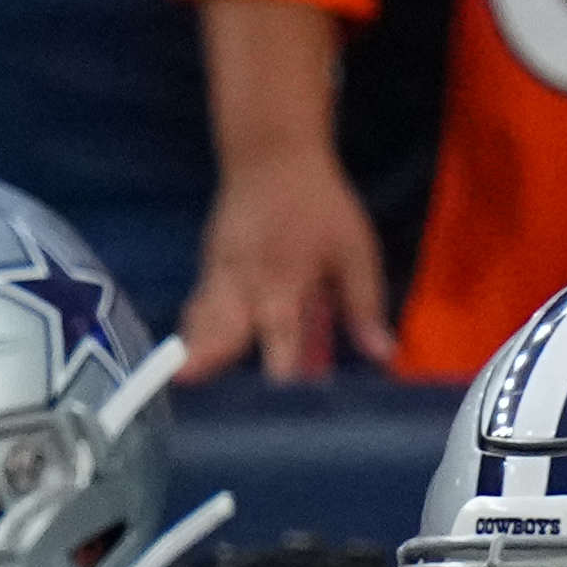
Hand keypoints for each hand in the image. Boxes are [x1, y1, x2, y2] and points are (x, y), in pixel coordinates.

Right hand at [184, 158, 392, 379]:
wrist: (272, 160)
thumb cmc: (320, 207)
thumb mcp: (355, 252)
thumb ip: (363, 305)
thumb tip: (382, 355)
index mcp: (284, 285)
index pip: (281, 340)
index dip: (282, 374)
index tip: (282, 407)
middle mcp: (244, 288)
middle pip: (218, 332)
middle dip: (204, 359)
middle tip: (187, 382)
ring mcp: (217, 278)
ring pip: (198, 322)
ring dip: (194, 352)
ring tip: (183, 379)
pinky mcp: (205, 270)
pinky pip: (197, 309)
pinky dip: (195, 333)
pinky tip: (195, 358)